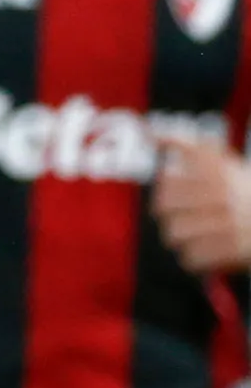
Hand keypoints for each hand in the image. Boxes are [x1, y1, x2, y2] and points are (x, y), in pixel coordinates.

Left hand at [156, 137, 250, 274]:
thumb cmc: (241, 189)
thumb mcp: (219, 161)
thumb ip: (184, 145)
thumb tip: (147, 130)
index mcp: (219, 169)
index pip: (167, 179)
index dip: (166, 187)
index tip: (177, 189)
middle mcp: (224, 193)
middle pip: (163, 207)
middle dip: (167, 213)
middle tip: (181, 213)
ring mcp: (230, 221)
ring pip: (173, 233)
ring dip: (180, 236)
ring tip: (197, 232)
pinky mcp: (235, 248)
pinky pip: (190, 257)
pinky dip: (194, 257)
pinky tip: (208, 248)